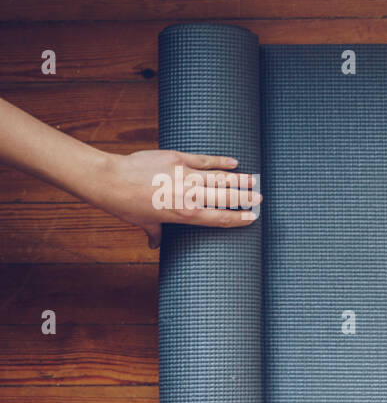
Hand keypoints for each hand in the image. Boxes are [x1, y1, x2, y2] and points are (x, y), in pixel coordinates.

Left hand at [93, 149, 261, 247]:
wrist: (111, 180)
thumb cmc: (125, 205)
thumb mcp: (143, 223)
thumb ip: (155, 233)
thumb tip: (154, 244)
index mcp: (184, 214)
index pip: (219, 218)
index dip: (238, 218)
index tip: (253, 217)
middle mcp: (189, 195)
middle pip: (226, 197)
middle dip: (245, 198)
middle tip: (260, 198)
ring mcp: (185, 174)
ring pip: (220, 178)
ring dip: (239, 180)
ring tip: (253, 181)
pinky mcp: (177, 158)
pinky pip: (205, 160)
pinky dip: (220, 161)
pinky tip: (234, 162)